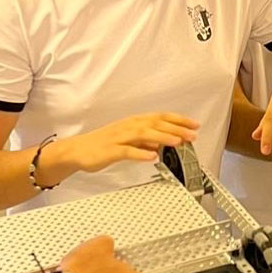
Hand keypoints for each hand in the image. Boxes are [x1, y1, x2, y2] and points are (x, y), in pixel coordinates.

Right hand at [40, 113, 198, 182]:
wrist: (77, 150)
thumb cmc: (103, 144)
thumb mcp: (128, 139)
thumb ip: (145, 139)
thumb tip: (163, 141)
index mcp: (133, 122)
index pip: (160, 117)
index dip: (178, 120)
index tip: (194, 125)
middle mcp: (128, 127)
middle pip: (155, 124)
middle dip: (176, 128)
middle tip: (192, 134)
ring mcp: (119, 137)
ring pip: (143, 134)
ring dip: (162, 137)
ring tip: (178, 142)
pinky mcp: (110, 150)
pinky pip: (127, 151)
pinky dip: (140, 152)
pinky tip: (152, 156)